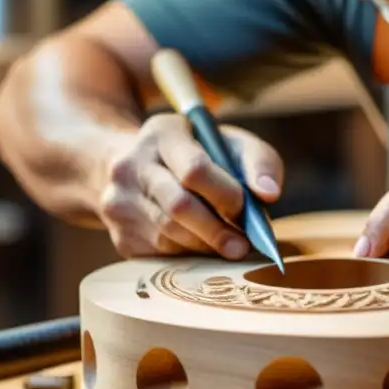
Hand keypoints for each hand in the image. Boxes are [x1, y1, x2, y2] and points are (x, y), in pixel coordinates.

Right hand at [96, 114, 282, 258]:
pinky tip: (202, 246)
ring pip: (168, 235)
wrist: (135, 167)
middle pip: (178, 206)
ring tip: (229, 246)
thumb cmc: (198, 156)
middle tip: (242, 246)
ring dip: (205, 246)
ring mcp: (119, 201)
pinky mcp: (120, 235)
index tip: (244, 209)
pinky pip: (159, 254)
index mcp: (162, 133)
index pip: (194, 169)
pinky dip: (187, 255)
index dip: (224, 194)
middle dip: (217, 230)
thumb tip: (269, 194)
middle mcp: (131, 165)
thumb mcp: (229, 143)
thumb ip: (259, 162)